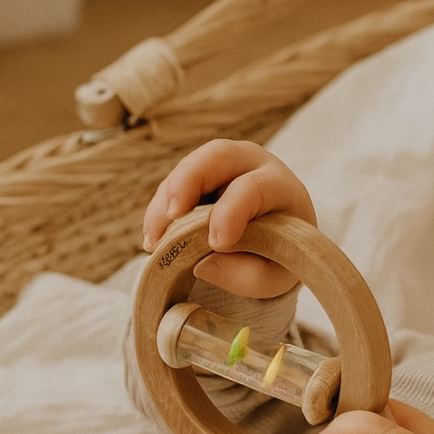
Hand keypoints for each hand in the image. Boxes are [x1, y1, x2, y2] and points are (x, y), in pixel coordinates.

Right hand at [142, 139, 317, 297]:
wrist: (277, 242)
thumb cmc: (279, 256)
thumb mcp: (275, 277)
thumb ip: (247, 275)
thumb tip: (202, 264)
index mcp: (279, 186)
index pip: (254, 188)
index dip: (232, 212)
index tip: (217, 242)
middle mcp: (250, 164)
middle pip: (217, 155)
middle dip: (188, 181)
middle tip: (171, 214)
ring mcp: (220, 166)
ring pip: (187, 169)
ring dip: (165, 202)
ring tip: (154, 241)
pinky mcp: (195, 177)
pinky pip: (171, 186)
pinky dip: (158, 211)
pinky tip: (153, 240)